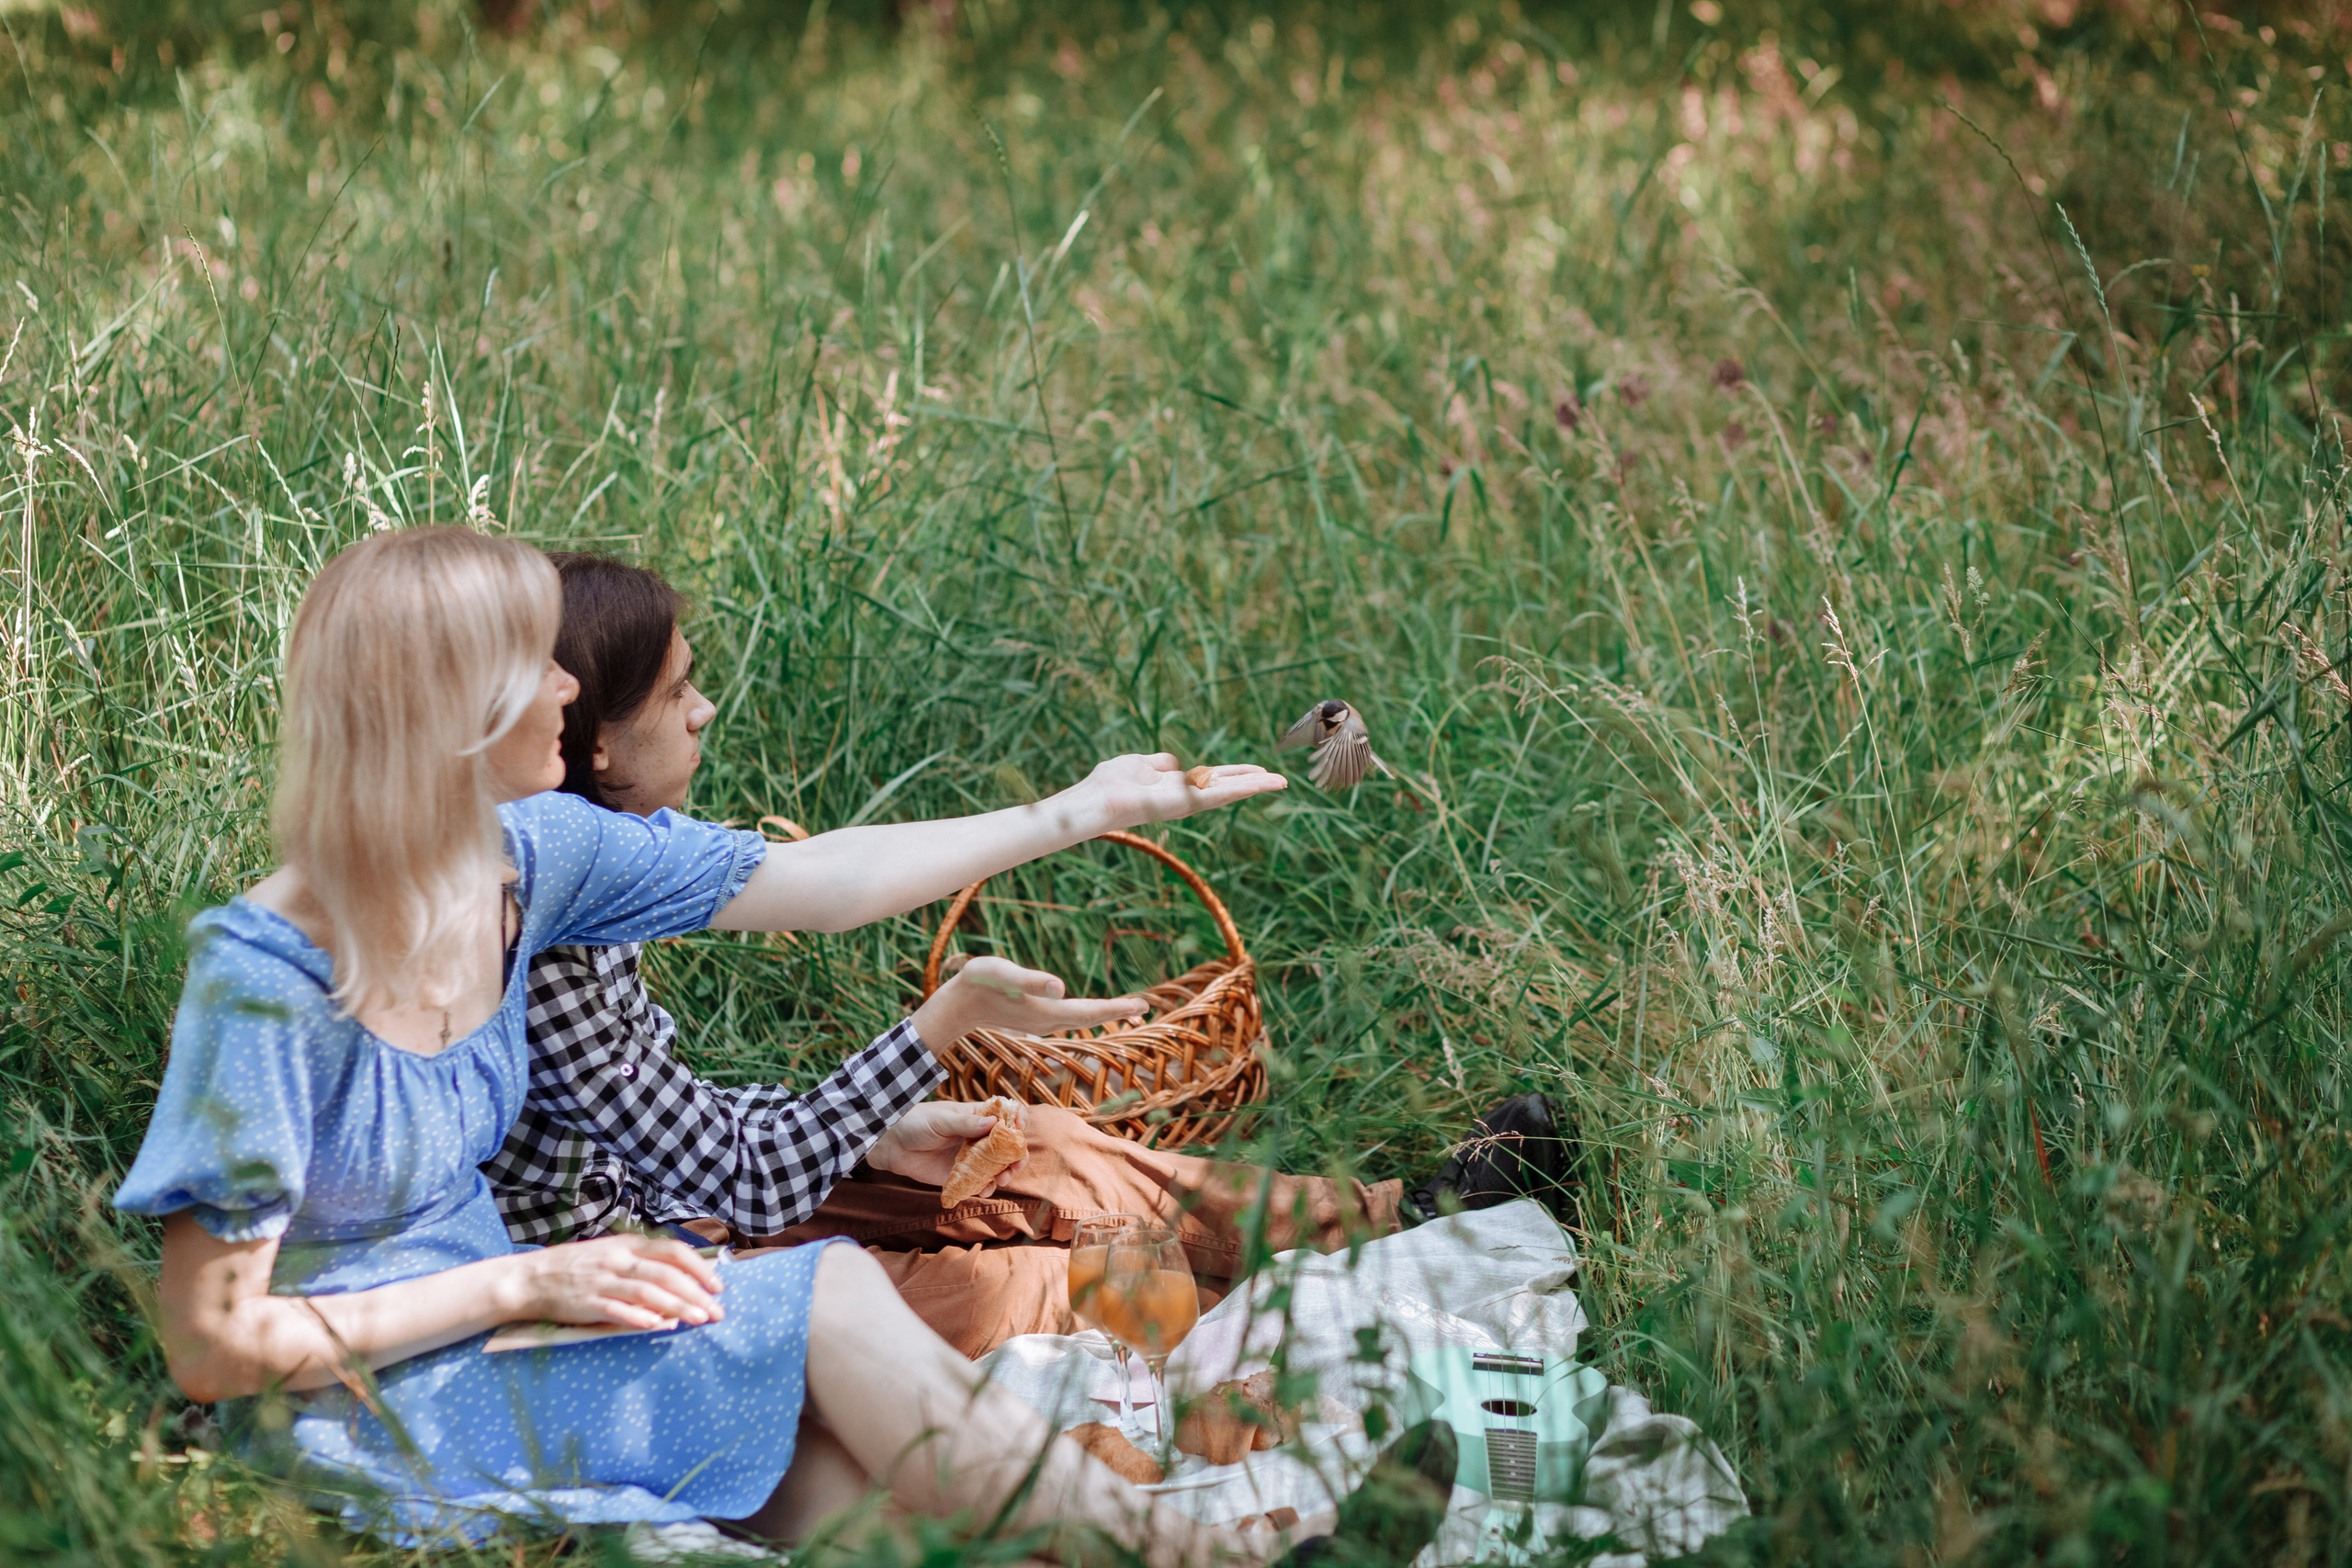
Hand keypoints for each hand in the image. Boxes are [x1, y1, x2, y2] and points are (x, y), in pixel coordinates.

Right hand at [507, 1234, 726, 1331]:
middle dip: (697, 1294)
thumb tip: (685, 1280)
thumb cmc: (579, 1268)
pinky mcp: (587, 1303)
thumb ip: (645, 1264)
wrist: (531, 1278)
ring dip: (677, 1306)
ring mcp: (603, 1281)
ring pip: (648, 1292)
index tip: (720, 1286)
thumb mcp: (614, 1254)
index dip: (700, 1268)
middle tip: (718, 1312)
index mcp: (629, 1245)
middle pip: (666, 1274)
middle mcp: (619, 1260)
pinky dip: (639, 1317)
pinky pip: (617, 1310)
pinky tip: (658, 1325)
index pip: (673, 1251)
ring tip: (699, 1319)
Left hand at [869, 1100, 1032, 1193]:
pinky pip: (980, 1182)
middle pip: (1009, 1144)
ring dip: (1005, 1173)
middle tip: (1016, 1164)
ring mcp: (972, 1157)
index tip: (1019, 1129)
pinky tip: (984, 1190)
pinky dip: (987, 1187)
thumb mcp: (940, 1120)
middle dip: (1017, 1154)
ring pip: (998, 1166)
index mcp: (977, 1116)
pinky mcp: (962, 1175)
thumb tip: (993, 1123)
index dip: (1017, 1120)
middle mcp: (979, 1137)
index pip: (1006, 1115)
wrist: (892, 1145)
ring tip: (1001, 1179)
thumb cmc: (916, 1123)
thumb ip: (965, 1124)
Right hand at [910, 955, 1146, 1053]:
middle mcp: (1048, 1020)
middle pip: (1089, 1017)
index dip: (1116, 1009)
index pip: (1090, 1011)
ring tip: (1127, 1010)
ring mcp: (1041, 1021)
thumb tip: (1061, 987)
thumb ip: (1031, 981)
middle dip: (1116, 1012)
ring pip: (1080, 1018)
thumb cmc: (977, 984)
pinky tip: (1089, 1011)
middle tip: (1144, 1008)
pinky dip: (1085, 1013)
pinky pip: (1068, 1016)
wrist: (954, 1005)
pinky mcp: (1034, 1016)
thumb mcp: (1002, 975)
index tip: (1142, 1006)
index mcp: (1047, 1011)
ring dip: (1103, 1014)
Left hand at [1074, 753, 1285, 830]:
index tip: (1259, 770)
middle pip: (1226, 786)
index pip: (1213, 779)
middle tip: (1281, 780)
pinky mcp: (1185, 804)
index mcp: (1176, 787)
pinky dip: (1240, 789)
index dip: (1236, 774)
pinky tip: (1260, 784)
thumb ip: (1158, 764)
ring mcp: (1187, 802)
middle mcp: (1186, 797)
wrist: (1096, 800)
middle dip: (1253, 783)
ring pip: (1228, 792)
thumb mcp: (1138, 764)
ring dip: (1255, 786)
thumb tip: (1173, 762)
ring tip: (1281, 782)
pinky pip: (1217, 795)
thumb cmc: (1109, 783)